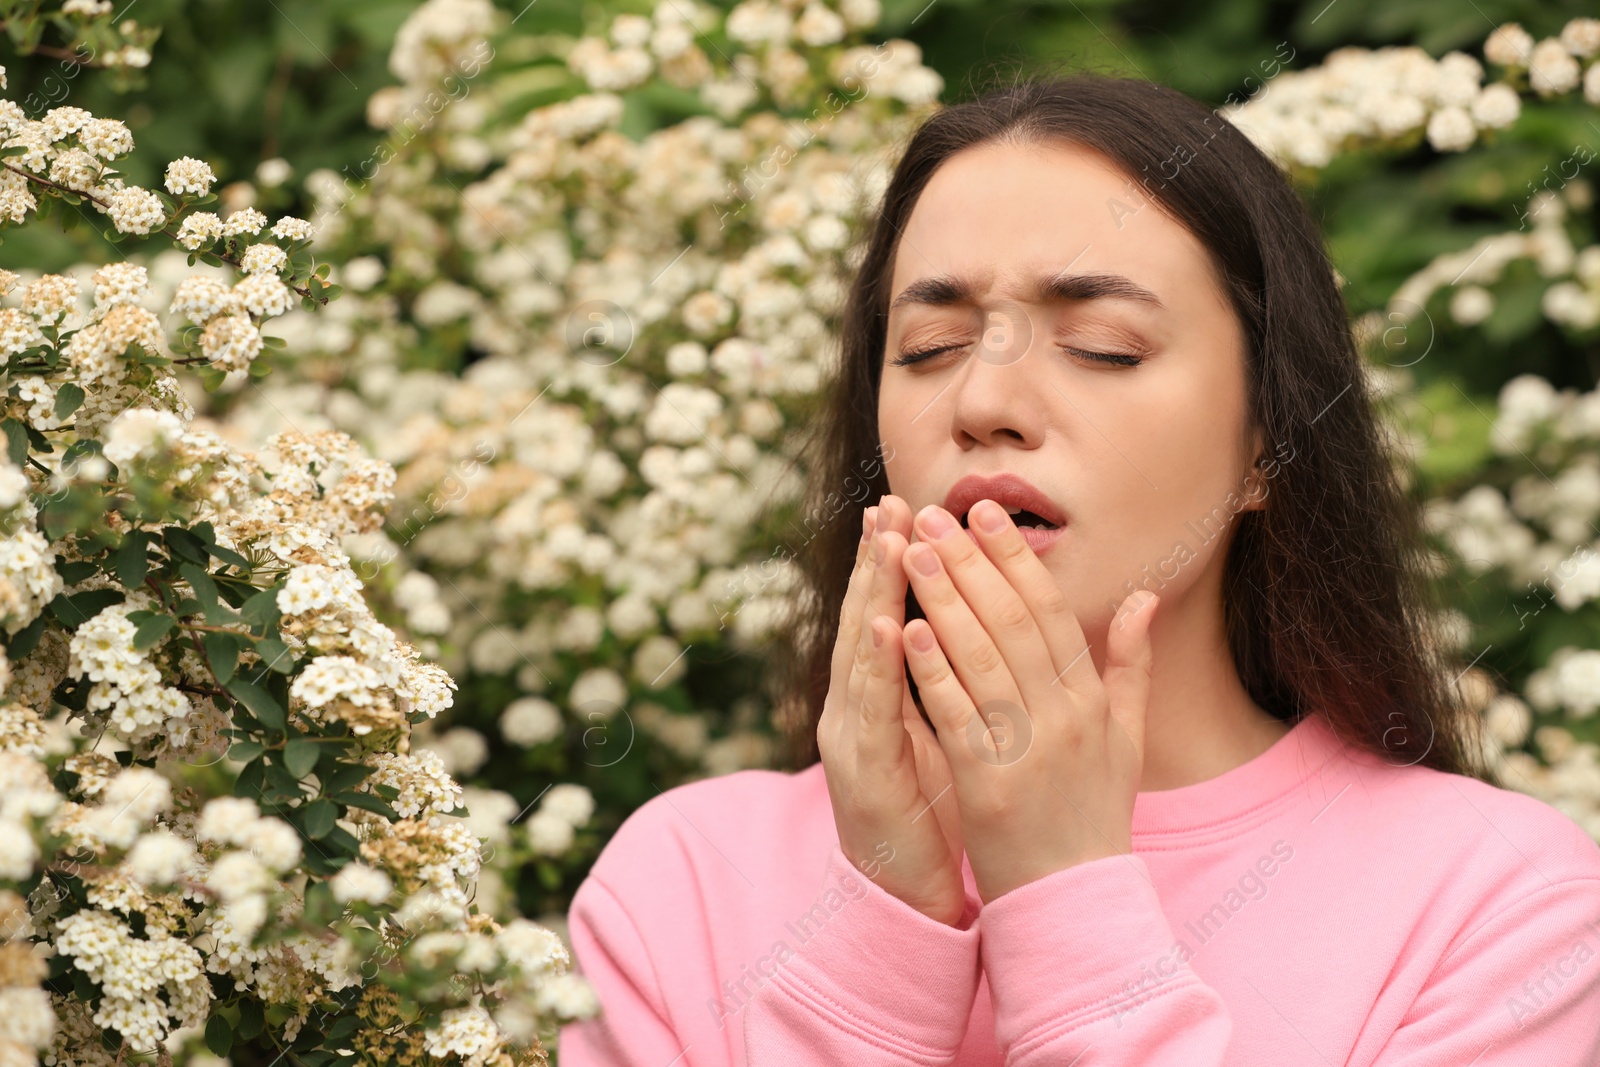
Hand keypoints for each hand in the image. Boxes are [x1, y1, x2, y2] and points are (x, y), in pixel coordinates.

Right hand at [816, 495, 966, 926]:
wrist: (904, 892)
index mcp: (879, 698)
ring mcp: (852, 737)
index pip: (890, 616)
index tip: (914, 510)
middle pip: (867, 621)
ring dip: (873, 594)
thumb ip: (953, 681)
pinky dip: (877, 665)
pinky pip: (872, 711)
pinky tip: (887, 626)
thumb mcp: (943, 734)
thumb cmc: (928, 810)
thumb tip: (968, 630)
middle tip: (892, 503)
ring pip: (861, 653)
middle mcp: (856, 708)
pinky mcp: (863, 771)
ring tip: (887, 541)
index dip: (898, 565)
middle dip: (880, 561)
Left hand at [895, 498, 1157, 903]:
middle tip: (933, 515)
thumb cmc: (1092, 815)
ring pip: (980, 655)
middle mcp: (1064, 716)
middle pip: (1012, 620)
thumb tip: (1143, 597)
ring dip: (942, 597)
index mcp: (1091, 700)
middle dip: (969, 561)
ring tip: (912, 551)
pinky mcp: (989, 784)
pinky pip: (956, 713)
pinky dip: (931, 668)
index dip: (1015, 556)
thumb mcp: (1126, 739)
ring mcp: (1027, 749)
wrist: (1074, 902)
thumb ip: (1131, 665)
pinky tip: (904, 628)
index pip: (1050, 610)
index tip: (984, 512)